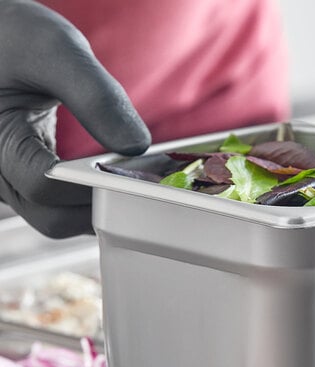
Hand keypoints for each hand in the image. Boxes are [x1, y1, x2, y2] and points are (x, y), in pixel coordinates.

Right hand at [0, 0, 149, 237]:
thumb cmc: (13, 37)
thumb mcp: (53, 49)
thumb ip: (95, 95)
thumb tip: (137, 144)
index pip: (45, 185)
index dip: (92, 185)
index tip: (131, 174)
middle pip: (52, 218)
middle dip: (100, 208)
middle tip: (139, 187)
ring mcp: (11, 180)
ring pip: (57, 219)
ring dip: (97, 209)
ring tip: (131, 183)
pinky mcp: (26, 180)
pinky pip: (60, 207)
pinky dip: (90, 201)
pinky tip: (115, 180)